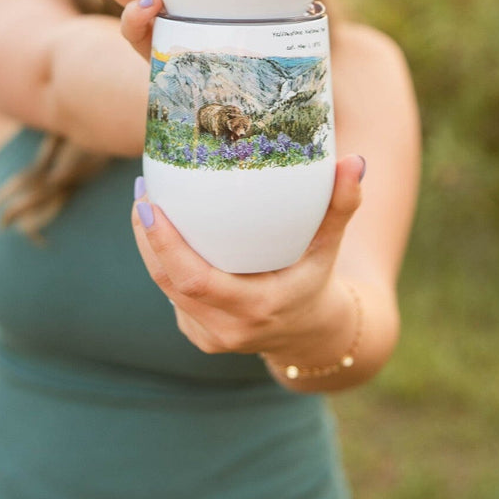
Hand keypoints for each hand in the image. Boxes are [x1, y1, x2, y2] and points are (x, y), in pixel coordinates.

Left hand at [131, 153, 365, 362]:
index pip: (195, 280)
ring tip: (145, 199)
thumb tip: (355, 161)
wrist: (312, 334)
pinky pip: (172, 294)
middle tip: (143, 188)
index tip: (149, 203)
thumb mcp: (331, 245)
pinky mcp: (198, 334)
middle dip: (147, 235)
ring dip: (148, 245)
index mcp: (256, 309)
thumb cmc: (319, 278)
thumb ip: (342, 205)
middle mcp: (227, 330)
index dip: (164, 244)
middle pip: (169, 281)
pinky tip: (159, 229)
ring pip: (165, 287)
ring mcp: (209, 337)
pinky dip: (161, 260)